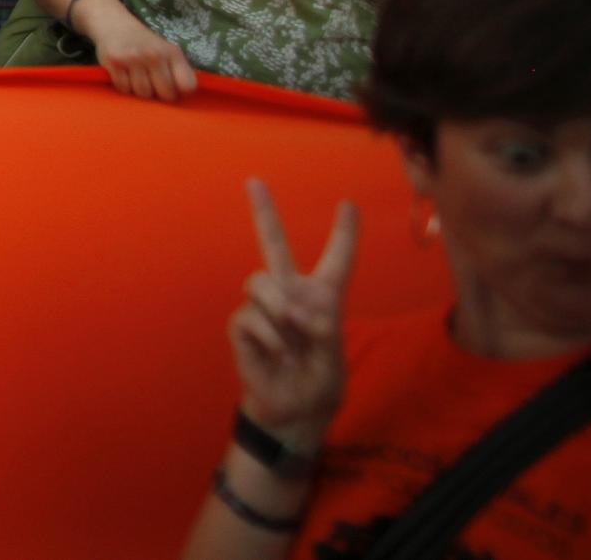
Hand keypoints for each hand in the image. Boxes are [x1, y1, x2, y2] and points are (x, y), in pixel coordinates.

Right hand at [85, 0, 197, 101]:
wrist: (114, 23)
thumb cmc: (144, 42)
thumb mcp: (165, 50)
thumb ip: (177, 70)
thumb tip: (185, 94)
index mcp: (172, 53)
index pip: (187, 85)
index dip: (181, 91)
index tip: (173, 89)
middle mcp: (154, 55)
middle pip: (165, 93)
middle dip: (160, 95)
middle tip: (153, 87)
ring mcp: (134, 59)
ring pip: (143, 93)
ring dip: (140, 92)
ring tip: (137, 80)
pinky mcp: (114, 63)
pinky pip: (124, 89)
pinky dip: (124, 87)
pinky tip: (124, 76)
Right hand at [229, 180, 355, 440]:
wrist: (293, 410)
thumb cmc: (319, 381)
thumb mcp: (335, 356)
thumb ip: (318, 327)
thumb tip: (289, 311)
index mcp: (323, 298)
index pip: (336, 260)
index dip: (344, 233)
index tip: (349, 204)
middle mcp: (291, 294)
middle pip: (275, 244)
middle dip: (263, 211)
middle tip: (254, 181)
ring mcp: (263, 308)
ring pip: (260, 281)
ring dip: (278, 309)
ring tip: (290, 338)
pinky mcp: (241, 325)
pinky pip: (250, 315)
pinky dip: (268, 335)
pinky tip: (276, 353)